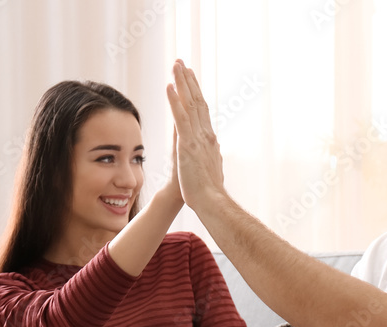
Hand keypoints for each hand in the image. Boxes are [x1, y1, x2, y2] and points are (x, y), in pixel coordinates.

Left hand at [166, 59, 226, 211]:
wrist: (211, 202)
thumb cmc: (208, 191)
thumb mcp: (212, 166)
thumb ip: (213, 152)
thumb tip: (216, 143)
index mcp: (209, 139)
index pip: (202, 110)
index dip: (196, 92)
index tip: (190, 78)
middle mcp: (205, 134)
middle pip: (197, 101)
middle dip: (189, 81)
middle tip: (182, 63)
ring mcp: (197, 138)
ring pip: (190, 104)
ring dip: (183, 83)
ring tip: (177, 66)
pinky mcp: (187, 144)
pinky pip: (181, 118)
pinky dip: (176, 101)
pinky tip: (170, 87)